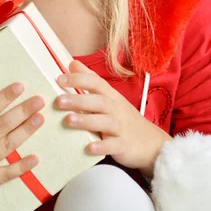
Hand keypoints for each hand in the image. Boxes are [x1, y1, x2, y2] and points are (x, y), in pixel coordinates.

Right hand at [0, 76, 45, 210]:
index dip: (4, 97)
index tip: (20, 86)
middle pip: (3, 125)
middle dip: (23, 111)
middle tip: (40, 100)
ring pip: (8, 145)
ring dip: (26, 132)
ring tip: (41, 119)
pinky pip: (5, 174)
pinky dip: (21, 167)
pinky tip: (36, 159)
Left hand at [55, 60, 171, 175]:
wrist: (151, 143)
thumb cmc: (123, 117)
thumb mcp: (109, 97)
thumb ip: (91, 81)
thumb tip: (72, 63)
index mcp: (111, 96)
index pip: (96, 82)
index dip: (79, 79)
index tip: (59, 79)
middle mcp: (116, 109)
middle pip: (98, 101)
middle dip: (78, 100)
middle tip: (58, 101)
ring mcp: (121, 127)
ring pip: (105, 122)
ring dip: (87, 120)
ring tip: (68, 120)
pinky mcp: (124, 145)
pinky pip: (114, 145)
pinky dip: (103, 146)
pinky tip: (89, 147)